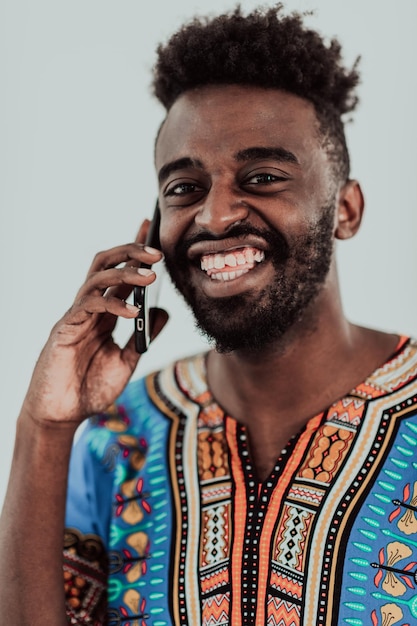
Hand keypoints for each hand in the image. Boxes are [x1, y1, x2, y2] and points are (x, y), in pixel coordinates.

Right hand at [22, 220, 166, 426]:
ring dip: (125, 272)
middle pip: (105, 264)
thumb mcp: (127, 360)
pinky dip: (114, 304)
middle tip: (157, 251)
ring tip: (150, 275)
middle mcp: (89, 309)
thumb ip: (144, 336)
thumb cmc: (89, 389)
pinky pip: (89, 306)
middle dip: (130, 251)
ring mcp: (76, 316)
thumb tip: (164, 311)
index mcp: (104, 314)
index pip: (118, 273)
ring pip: (96, 278)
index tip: (150, 229)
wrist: (63, 415)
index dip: (133, 250)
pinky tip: (133, 311)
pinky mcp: (65, 329)